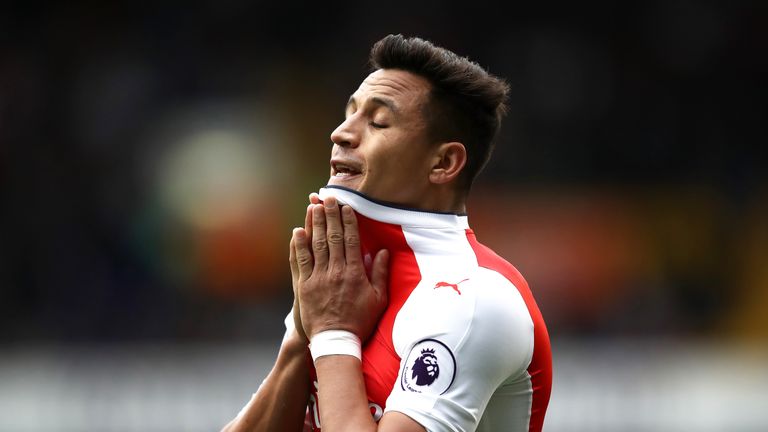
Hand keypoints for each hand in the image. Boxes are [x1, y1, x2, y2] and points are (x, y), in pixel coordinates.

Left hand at [291, 196, 388, 340]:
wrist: (336, 341)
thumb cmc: (360, 321)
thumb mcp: (378, 299)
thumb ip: (380, 273)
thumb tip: (382, 251)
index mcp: (354, 273)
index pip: (351, 240)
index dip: (348, 221)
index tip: (346, 206)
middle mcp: (336, 271)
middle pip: (333, 237)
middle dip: (330, 215)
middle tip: (328, 197)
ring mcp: (318, 278)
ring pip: (316, 245)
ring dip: (315, 224)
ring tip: (314, 206)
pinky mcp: (304, 286)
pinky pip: (301, 261)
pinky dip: (299, 245)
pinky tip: (298, 231)